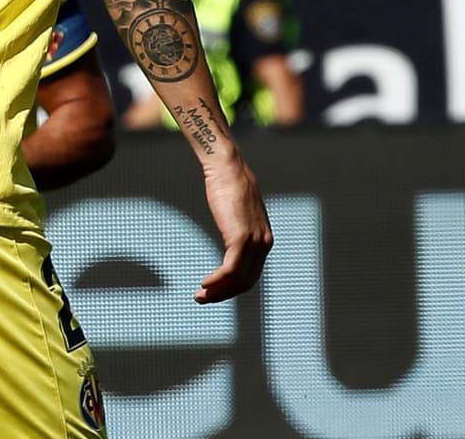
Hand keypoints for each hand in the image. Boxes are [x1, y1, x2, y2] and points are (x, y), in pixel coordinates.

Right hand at [198, 149, 272, 302]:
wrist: (226, 166)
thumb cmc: (229, 182)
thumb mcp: (238, 207)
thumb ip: (239, 221)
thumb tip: (233, 220)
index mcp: (264, 238)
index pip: (252, 273)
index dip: (233, 286)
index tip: (215, 290)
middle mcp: (264, 243)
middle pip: (246, 281)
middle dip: (225, 294)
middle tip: (204, 298)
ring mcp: (254, 242)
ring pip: (238, 279)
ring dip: (218, 291)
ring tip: (200, 296)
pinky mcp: (240, 238)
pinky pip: (229, 270)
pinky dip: (217, 281)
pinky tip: (204, 284)